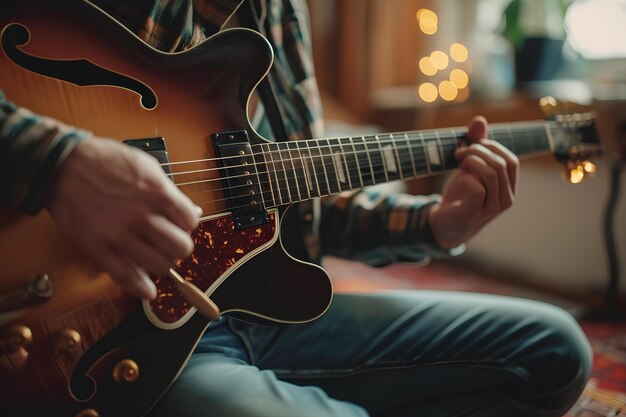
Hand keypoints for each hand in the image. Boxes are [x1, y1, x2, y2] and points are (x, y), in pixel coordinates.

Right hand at [46, 138, 201, 299]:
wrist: (62, 166)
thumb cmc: (104, 162)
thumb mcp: (146, 166)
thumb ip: (169, 191)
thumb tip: (192, 211)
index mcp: (158, 194)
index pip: (191, 222)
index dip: (186, 224)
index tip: (179, 225)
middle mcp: (143, 216)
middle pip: (181, 248)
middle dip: (178, 247)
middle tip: (169, 244)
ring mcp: (121, 235)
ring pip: (161, 265)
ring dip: (161, 264)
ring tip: (155, 257)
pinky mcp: (99, 248)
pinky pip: (127, 277)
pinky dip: (141, 288)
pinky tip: (148, 290)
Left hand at [429, 116, 518, 248]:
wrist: (443, 223)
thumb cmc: (460, 194)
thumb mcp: (469, 167)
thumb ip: (477, 145)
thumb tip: (479, 120)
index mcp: (509, 187)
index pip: (511, 160)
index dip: (492, 146)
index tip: (471, 144)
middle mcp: (506, 199)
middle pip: (501, 164)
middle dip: (479, 150)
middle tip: (459, 152)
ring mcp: (492, 208)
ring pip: (492, 174)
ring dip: (472, 160)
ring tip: (457, 161)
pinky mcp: (475, 213)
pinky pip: (478, 188)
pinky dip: (467, 176)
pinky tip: (459, 178)